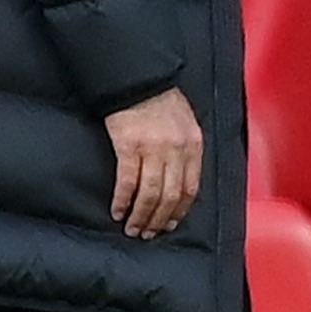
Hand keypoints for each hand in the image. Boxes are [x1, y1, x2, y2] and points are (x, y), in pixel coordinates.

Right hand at [105, 86, 203, 239]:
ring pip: (150, 194)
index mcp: (193, 145)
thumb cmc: (162, 100)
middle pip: (170, 196)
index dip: (180, 211)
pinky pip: (127, 182)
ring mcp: (153, 149)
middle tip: (149, 233)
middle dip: (159, 220)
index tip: (171, 224)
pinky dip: (122, 201)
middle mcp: (176, 150)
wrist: (139, 78)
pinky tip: (117, 211)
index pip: (190, 188)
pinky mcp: (129, 146)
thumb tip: (181, 181)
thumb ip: (186, 150)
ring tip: (133, 228)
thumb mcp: (186, 124)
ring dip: (141, 216)